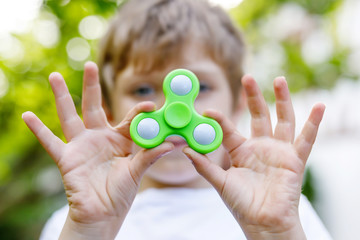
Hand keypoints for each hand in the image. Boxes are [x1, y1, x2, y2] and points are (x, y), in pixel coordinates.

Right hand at [22, 62, 173, 238]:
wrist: (103, 213)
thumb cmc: (121, 192)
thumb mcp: (138, 170)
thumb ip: (152, 155)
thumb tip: (175, 142)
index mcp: (119, 139)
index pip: (128, 119)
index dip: (138, 111)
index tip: (150, 104)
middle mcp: (99, 137)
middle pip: (93, 106)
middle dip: (92, 86)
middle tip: (90, 64)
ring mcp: (81, 146)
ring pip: (69, 117)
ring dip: (61, 97)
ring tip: (53, 76)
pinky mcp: (67, 158)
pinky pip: (50, 142)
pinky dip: (38, 130)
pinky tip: (27, 115)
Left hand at [183, 75, 324, 239]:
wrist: (263, 223)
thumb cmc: (242, 204)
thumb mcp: (220, 183)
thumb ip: (204, 166)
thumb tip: (185, 150)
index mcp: (241, 151)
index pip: (230, 129)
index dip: (220, 120)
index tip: (208, 111)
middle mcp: (260, 146)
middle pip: (259, 115)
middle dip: (254, 97)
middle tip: (247, 77)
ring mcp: (279, 151)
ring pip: (282, 120)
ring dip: (282, 100)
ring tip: (279, 79)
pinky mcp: (295, 160)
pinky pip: (306, 139)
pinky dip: (314, 123)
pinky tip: (319, 106)